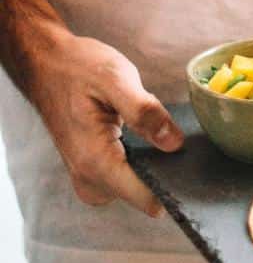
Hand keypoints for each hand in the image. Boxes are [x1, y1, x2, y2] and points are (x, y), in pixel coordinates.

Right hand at [25, 28, 183, 216]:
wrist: (46, 64)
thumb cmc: (78, 68)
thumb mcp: (116, 78)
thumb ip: (145, 111)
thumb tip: (174, 143)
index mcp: (95, 160)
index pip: (145, 198)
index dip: (174, 188)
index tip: (196, 173)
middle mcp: (89, 178)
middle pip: (144, 196)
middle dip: (167, 173)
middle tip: (177, 140)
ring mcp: (88, 178)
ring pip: (137, 189)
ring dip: (154, 166)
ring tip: (158, 134)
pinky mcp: (91, 172)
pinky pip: (126, 180)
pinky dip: (141, 163)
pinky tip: (146, 139)